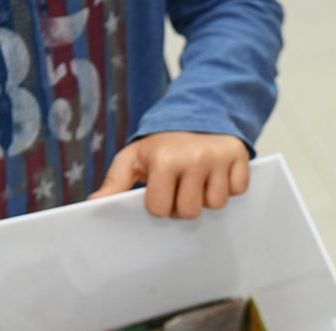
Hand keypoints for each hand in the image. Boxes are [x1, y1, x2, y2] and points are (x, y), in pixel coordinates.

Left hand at [89, 132, 249, 218]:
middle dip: (184, 205)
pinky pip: (239, 190)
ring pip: (216, 204)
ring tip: (199, 181)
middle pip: (190, 212)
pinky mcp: (240, 157)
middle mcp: (194, 159)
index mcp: (165, 160)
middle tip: (181, 188)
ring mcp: (220, 159)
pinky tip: (218, 174)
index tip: (161, 191)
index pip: (161, 210)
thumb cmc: (164, 143)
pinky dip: (230, 187)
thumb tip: (94, 204)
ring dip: (207, 197)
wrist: (198, 113)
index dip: (160, 206)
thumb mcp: (134, 157)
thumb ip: (114, 182)